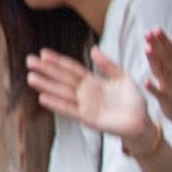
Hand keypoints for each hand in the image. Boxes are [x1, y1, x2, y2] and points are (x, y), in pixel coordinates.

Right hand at [22, 50, 145, 140]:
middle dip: (46, 70)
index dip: (58, 61)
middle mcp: (86, 93)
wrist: (142, 122)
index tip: (43, 53)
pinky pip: (69, 110)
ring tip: (31, 78)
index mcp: (93, 81)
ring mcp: (85, 105)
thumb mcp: (122, 77)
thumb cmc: (133, 101)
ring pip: (62, 93)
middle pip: (62, 78)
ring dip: (46, 86)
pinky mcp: (88, 118)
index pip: (72, 69)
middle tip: (29, 61)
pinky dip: (57, 104)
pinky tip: (43, 98)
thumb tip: (93, 49)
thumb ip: (107, 65)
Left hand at [137, 27, 171, 144]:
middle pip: (167, 58)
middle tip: (149, 33)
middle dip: (158, 45)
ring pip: (163, 71)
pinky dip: (153, 88)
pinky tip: (145, 81)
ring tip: (147, 49)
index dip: (163, 41)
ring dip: (156, 60)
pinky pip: (159, 94)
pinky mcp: (168, 100)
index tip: (155, 29)